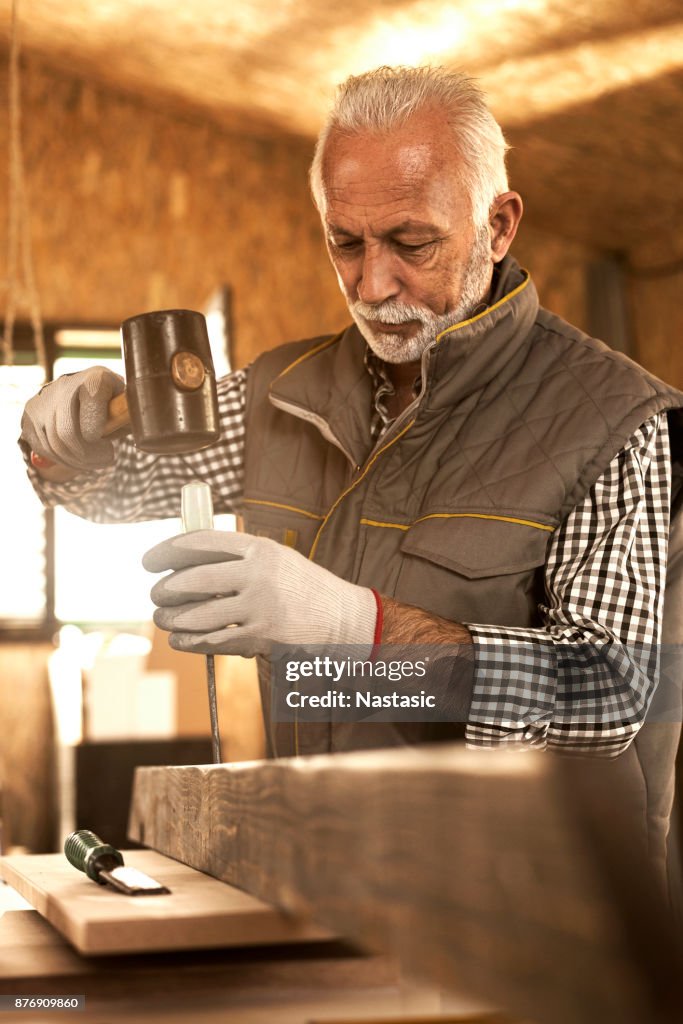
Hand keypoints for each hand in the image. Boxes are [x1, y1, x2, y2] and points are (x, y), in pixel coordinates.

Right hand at [21, 367, 124, 470]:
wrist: (86, 395)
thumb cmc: (113, 407)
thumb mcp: (127, 409)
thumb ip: (125, 419)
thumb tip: (119, 426)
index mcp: (96, 378)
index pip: (92, 399)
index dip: (95, 424)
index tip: (107, 446)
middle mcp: (64, 384)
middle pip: (67, 432)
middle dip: (88, 455)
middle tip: (105, 460)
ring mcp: (42, 399)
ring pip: (54, 444)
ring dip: (77, 461)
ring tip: (94, 461)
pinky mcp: (29, 415)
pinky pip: (42, 448)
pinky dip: (61, 460)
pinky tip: (76, 458)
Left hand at [143, 530, 377, 657]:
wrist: (342, 619)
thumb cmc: (301, 589)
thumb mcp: (275, 560)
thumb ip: (237, 558)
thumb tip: (182, 563)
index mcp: (259, 548)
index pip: (200, 542)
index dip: (166, 551)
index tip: (149, 561)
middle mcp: (258, 574)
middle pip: (192, 580)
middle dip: (165, 590)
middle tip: (156, 595)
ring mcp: (260, 607)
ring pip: (197, 615)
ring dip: (172, 619)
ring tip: (164, 619)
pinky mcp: (261, 638)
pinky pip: (212, 641)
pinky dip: (190, 642)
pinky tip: (181, 640)